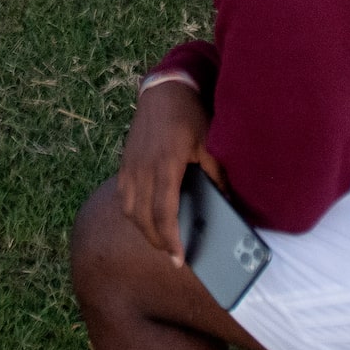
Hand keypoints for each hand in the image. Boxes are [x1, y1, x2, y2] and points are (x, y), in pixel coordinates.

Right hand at [117, 76, 214, 263]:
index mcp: (165, 165)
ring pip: (129, 211)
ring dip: (143, 230)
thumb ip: (216, 175)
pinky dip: (133, 213)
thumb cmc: (189, 116)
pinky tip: (146, 218)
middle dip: (157, 242)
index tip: (179, 260)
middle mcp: (142, 170)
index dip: (170, 241)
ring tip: (161, 239)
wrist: (163, 90)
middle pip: (143, 219)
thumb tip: (226, 203)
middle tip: (173, 256)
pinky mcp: (124, 163)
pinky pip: (123, 197)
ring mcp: (130, 167)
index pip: (163, 214)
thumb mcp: (209, 143)